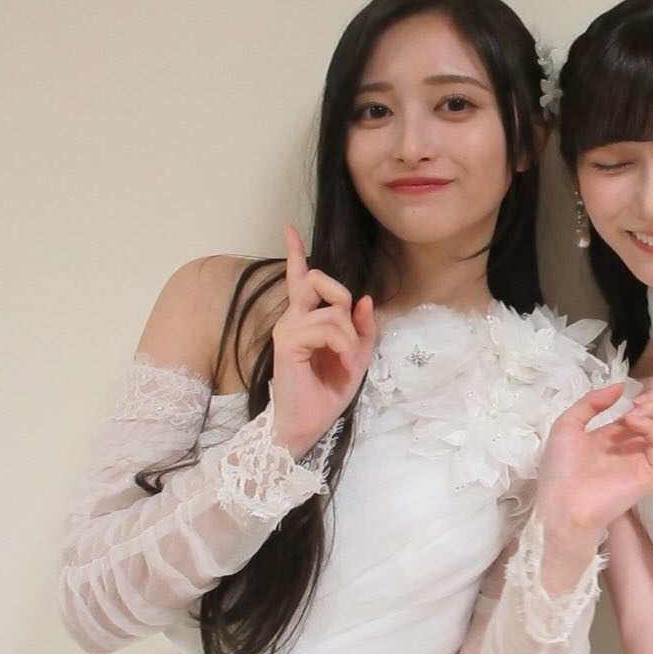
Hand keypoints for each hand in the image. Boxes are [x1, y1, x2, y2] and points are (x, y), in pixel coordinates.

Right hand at [270, 225, 375, 457]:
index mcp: (306, 320)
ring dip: (350, 337)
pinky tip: (342, 362)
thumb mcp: (356, 357)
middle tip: (348, 332)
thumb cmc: (327, 393)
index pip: (300, 280)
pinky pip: (327, 327)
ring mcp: (288, 328)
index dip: (296, 253)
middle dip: (341, 295)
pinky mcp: (288, 341)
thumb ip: (361, 329)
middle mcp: (293, 318)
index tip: (289, 229)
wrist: (307, 424)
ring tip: (347, 360)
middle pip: (317, 279)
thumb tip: (364, 299)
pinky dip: (344, 345)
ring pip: (332, 310)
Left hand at [535, 382, 652, 541]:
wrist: (564, 502)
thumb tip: (621, 386)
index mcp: (614, 437)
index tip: (647, 386)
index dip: (650, 397)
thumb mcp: (568, 424)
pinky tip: (632, 422)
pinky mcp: (651, 472)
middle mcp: (632, 447)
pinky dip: (650, 425)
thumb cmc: (561, 467)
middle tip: (641, 398)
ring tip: (635, 410)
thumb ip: (592, 402)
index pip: (641, 412)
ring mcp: (643, 459)